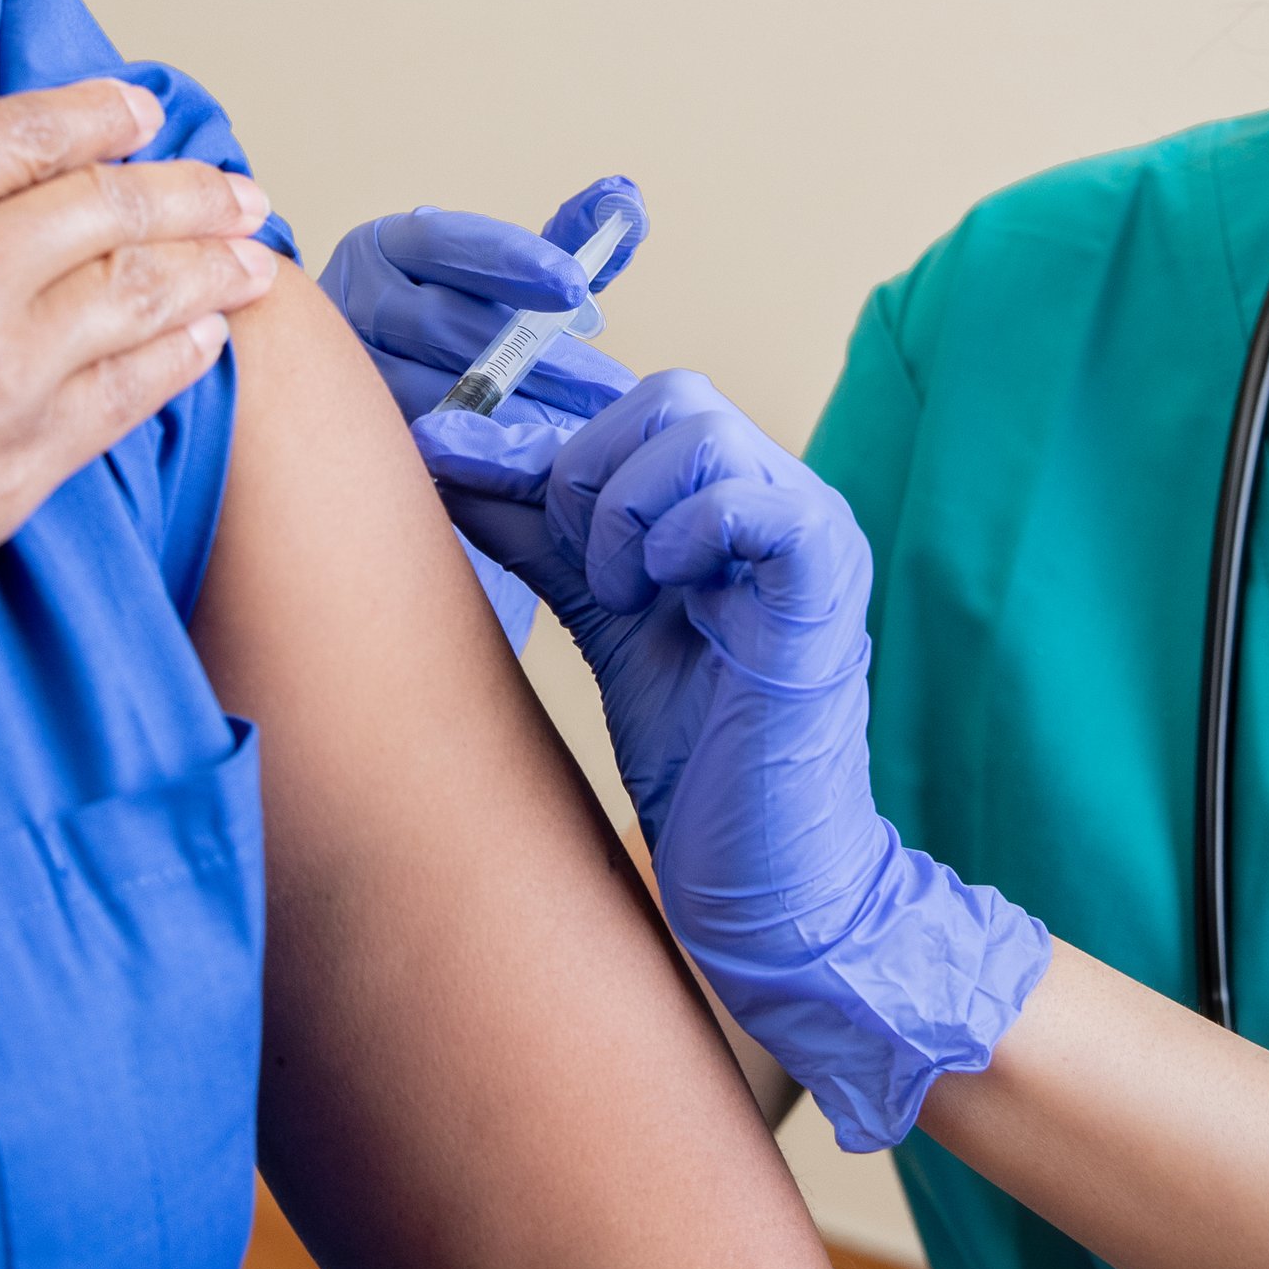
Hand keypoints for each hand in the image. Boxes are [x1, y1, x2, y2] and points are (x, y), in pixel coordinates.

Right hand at [0, 7, 282, 658]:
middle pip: (110, 206)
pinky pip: (129, 395)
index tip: (140, 111)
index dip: (91, 114)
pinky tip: (207, 350)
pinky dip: (179, 361)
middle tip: (238, 187)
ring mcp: (5, 368)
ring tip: (257, 256)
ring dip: (208, 267)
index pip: (18, 130)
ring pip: (141, 293)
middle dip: (185, 189)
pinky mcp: (19, 464)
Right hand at [318, 178, 647, 447]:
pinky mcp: (358, 427)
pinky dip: (483, 452)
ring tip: (586, 430)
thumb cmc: (462, 313)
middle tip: (610, 386)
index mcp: (391, 244)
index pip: (446, 242)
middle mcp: (356, 297)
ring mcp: (348, 367)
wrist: (380, 376)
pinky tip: (539, 466)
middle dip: (537, 358)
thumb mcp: (509, 271)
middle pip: (444, 323)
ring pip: (429, 388)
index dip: (511, 259)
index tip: (576, 285)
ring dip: (517, 412)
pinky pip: (422, 442)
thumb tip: (623, 198)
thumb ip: (567, 237)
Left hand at [438, 372, 1050, 1151]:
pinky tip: (658, 600)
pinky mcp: (824, 581)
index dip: (545, 443)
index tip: (461, 477)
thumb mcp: (600, 615)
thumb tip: (445, 451)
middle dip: (586, 474)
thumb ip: (540, 532)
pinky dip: (677, 536)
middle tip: (581, 573)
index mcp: (739, 500)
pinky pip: (745, 499)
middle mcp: (786, 497)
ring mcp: (813, 532)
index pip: (640, 406)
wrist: (762, 871)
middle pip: (670, 397)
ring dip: (623, 511)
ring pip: (698, 431)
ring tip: (622, 598)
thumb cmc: (696, 751)